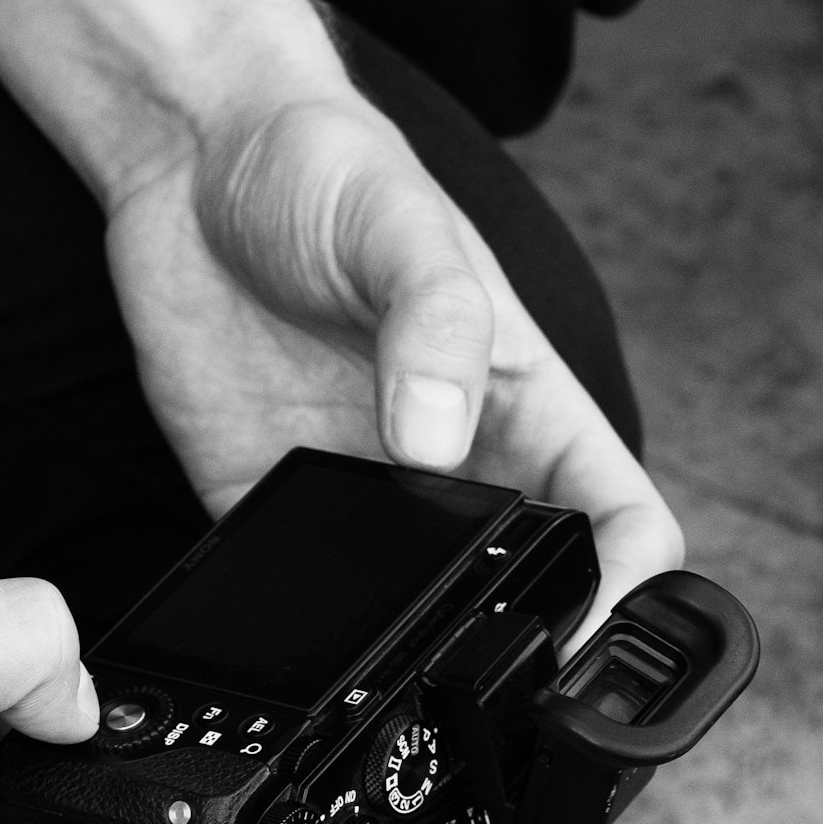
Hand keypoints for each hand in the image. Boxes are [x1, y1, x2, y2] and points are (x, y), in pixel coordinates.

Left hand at [104, 94, 684, 643]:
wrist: (191, 158)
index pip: (622, 522)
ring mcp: (369, 497)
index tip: (597, 620)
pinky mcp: (272, 505)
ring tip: (384, 653)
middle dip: (521, 641)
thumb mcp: (403, 228)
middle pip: (529, 593)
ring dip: (407, 645)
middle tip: (482, 666)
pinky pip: (297, 596)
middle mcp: (460, 467)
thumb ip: (436, 330)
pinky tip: (280, 616)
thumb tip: (437, 443)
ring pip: (416, 616)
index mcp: (528, 406)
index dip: (630, 585)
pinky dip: (294, 622)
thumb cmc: (329, 165)